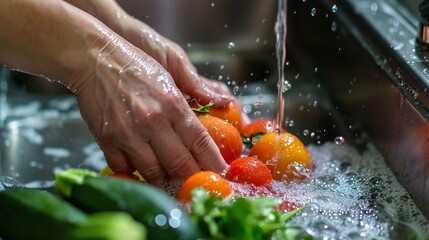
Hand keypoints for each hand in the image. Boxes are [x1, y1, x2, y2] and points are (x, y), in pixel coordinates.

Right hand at [72, 24, 227, 183]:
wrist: (95, 59)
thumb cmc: (136, 65)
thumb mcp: (171, 70)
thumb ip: (197, 90)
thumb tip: (226, 101)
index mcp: (173, 104)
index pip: (201, 142)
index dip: (213, 162)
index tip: (220, 172)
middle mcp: (153, 122)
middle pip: (180, 164)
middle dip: (193, 178)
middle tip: (199, 182)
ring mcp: (129, 134)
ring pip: (154, 173)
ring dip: (165, 180)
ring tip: (172, 180)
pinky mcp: (107, 141)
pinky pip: (126, 169)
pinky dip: (136, 173)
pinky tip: (142, 169)